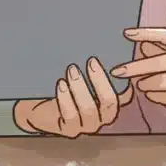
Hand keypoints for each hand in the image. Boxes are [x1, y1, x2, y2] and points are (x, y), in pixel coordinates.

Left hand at [13, 58, 133, 137]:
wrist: (39, 107)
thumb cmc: (64, 86)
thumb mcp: (80, 75)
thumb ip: (91, 65)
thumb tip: (97, 36)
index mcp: (109, 102)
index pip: (125, 93)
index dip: (125, 79)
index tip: (118, 60)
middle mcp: (102, 116)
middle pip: (110, 103)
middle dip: (100, 81)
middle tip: (91, 61)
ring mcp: (87, 125)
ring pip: (89, 110)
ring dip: (81, 88)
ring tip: (72, 70)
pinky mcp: (69, 130)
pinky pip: (70, 116)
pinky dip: (66, 98)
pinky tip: (61, 84)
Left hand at [110, 28, 165, 120]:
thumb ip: (162, 50)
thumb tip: (140, 46)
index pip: (164, 35)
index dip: (144, 34)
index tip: (126, 34)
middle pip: (159, 62)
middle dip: (135, 68)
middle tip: (119, 71)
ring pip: (163, 82)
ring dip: (146, 84)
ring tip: (139, 84)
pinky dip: (156, 96)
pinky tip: (149, 94)